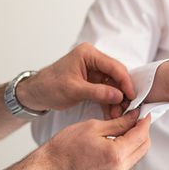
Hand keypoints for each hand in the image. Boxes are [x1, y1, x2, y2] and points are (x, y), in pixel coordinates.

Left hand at [16, 42, 133, 112]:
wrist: (35, 93)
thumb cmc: (49, 86)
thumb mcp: (74, 90)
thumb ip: (98, 92)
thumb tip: (119, 96)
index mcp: (88, 54)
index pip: (113, 66)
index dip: (125, 82)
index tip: (132, 96)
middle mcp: (93, 59)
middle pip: (116, 75)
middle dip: (122, 93)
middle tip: (127, 108)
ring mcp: (93, 70)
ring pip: (112, 85)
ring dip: (116, 100)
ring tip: (118, 115)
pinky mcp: (92, 81)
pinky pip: (106, 91)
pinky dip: (109, 102)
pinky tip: (112, 114)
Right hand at [40, 109, 150, 169]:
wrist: (52, 165)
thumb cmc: (67, 146)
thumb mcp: (94, 127)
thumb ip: (119, 123)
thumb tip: (134, 117)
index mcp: (115, 154)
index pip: (141, 135)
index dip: (144, 121)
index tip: (144, 112)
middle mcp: (119, 168)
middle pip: (143, 147)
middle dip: (143, 131)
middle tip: (135, 117)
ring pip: (137, 154)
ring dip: (136, 140)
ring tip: (127, 126)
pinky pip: (128, 161)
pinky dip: (128, 149)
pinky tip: (120, 138)